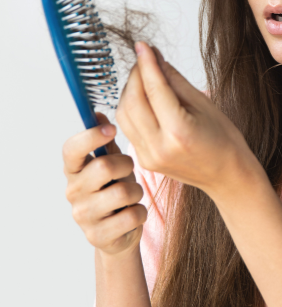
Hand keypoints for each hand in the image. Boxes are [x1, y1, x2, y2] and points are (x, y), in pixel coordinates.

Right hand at [63, 113, 146, 256]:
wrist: (118, 232)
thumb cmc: (115, 188)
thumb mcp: (112, 162)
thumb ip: (105, 140)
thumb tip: (97, 114)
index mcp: (74, 169)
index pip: (71, 149)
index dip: (91, 136)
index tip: (112, 129)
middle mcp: (73, 191)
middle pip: (104, 167)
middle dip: (127, 166)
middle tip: (129, 171)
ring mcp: (83, 215)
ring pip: (123, 192)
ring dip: (136, 191)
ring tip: (132, 195)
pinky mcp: (97, 236)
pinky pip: (132, 216)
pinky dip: (140, 212)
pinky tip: (132, 213)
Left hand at [116, 42, 262, 198]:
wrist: (227, 175)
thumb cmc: (223, 140)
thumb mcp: (204, 104)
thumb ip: (175, 81)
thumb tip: (155, 58)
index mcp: (178, 132)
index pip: (154, 89)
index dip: (146, 64)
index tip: (143, 45)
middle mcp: (158, 147)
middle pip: (132, 101)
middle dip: (135, 75)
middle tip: (146, 59)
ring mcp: (148, 156)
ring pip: (124, 114)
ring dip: (130, 90)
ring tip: (145, 77)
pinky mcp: (143, 160)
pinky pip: (128, 127)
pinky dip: (131, 107)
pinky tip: (144, 97)